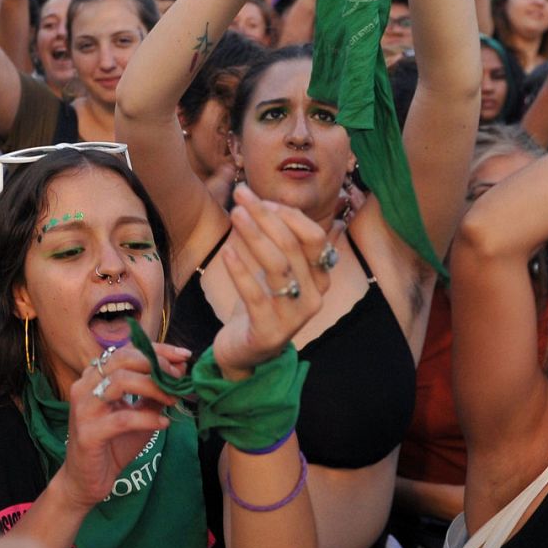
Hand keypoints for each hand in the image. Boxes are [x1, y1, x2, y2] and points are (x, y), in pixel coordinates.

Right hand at [54, 343, 186, 509]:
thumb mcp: (139, 414)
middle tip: (178, 377)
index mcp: (94, 377)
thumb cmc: (113, 444)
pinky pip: (122, 419)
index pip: (126, 350)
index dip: (156, 350)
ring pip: (120, 382)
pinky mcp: (88, 433)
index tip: (183, 355)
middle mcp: (84, 386)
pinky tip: (164, 423)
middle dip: (155, 364)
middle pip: (122, 359)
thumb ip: (155, 393)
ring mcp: (83, 409)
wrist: (87, 480)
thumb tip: (180, 370)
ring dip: (153, 387)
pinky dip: (147, 418)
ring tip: (173, 399)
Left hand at [210, 184, 332, 378]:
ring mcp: (294, 316)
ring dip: (254, 236)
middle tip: (240, 196)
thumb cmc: (261, 302)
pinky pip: (256, 296)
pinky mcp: (270, 331)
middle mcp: (314, 296)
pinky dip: (241, 271)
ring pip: (277, 267)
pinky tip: (227, 251)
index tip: (259, 199)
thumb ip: (279, 240)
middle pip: (294, 247)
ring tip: (234, 215)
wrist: (246, 351)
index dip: (288, 215)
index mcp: (320, 278)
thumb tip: (269, 201)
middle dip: (266, 217)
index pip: (313, 237)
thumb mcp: (276, 270)